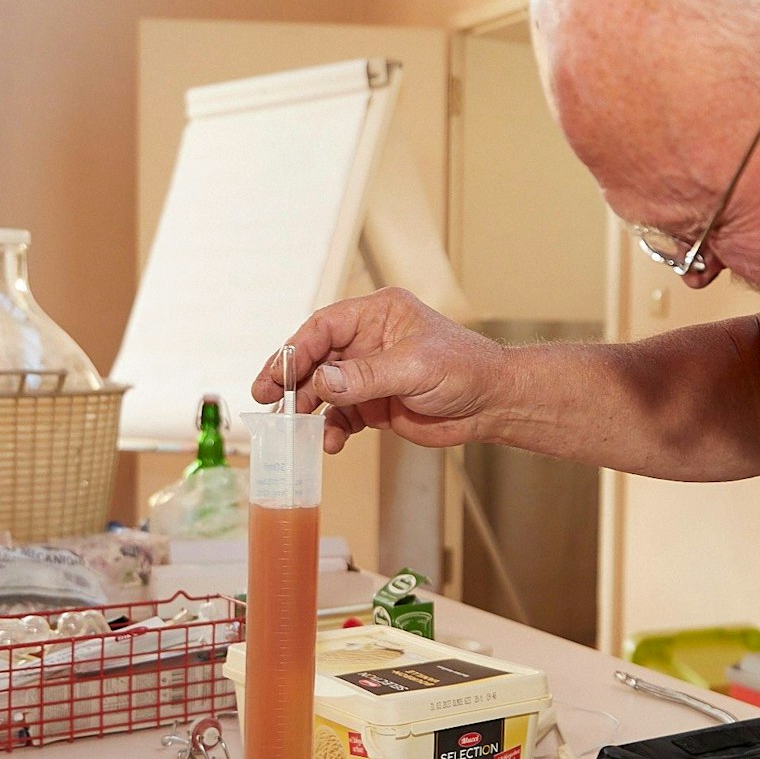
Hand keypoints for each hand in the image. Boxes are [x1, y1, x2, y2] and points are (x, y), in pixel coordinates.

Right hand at [252, 288, 506, 453]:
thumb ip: (365, 376)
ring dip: (309, 410)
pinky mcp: (374, 403)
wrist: (492, 404)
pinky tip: (330, 443)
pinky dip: (332, 429)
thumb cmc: (464, 369)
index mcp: (377, 315)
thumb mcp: (414, 368)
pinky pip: (341, 415)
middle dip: (292, 381)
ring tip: (298, 430)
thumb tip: (322, 381)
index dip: (296, 349)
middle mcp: (368, 340)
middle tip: (267, 400)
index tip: (275, 374)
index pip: (324, 327)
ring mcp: (369, 373)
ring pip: (324, 389)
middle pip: (317, 358)